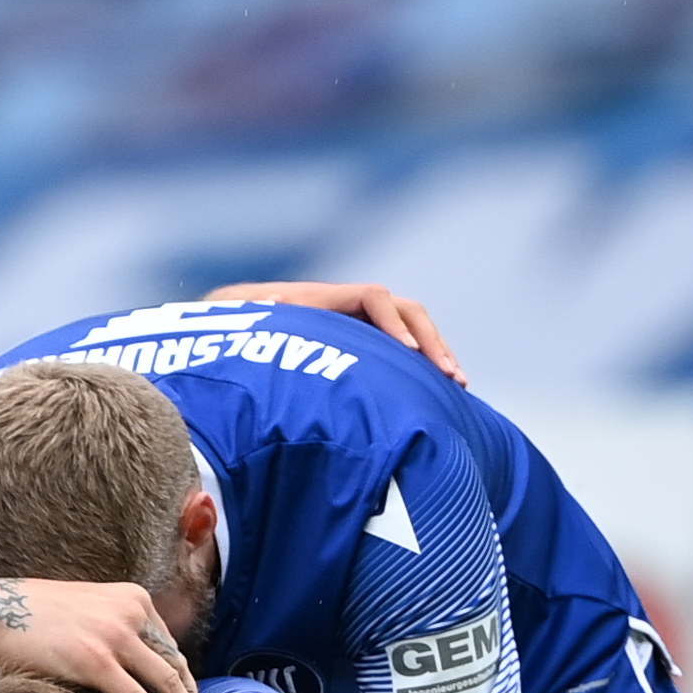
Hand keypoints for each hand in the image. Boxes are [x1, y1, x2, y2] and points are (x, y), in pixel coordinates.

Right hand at [0, 576, 198, 692]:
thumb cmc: (25, 613)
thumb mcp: (81, 605)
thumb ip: (108, 622)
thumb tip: (122, 654)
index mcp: (131, 597)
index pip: (168, 643)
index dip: (181, 676)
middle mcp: (130, 611)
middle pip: (174, 663)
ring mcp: (115, 635)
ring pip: (164, 683)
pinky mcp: (96, 661)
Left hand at [204, 279, 467, 388]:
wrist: (234, 328)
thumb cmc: (237, 326)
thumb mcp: (243, 319)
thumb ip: (260, 311)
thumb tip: (272, 299)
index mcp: (325, 299)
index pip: (373, 298)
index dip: (392, 321)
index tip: (406, 350)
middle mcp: (349, 307)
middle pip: (405, 312)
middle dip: (430, 340)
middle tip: (450, 375)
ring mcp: (359, 325)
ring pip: (410, 331)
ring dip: (435, 354)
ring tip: (458, 385)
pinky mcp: (363, 346)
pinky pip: (401, 351)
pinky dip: (421, 368)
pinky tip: (439, 395)